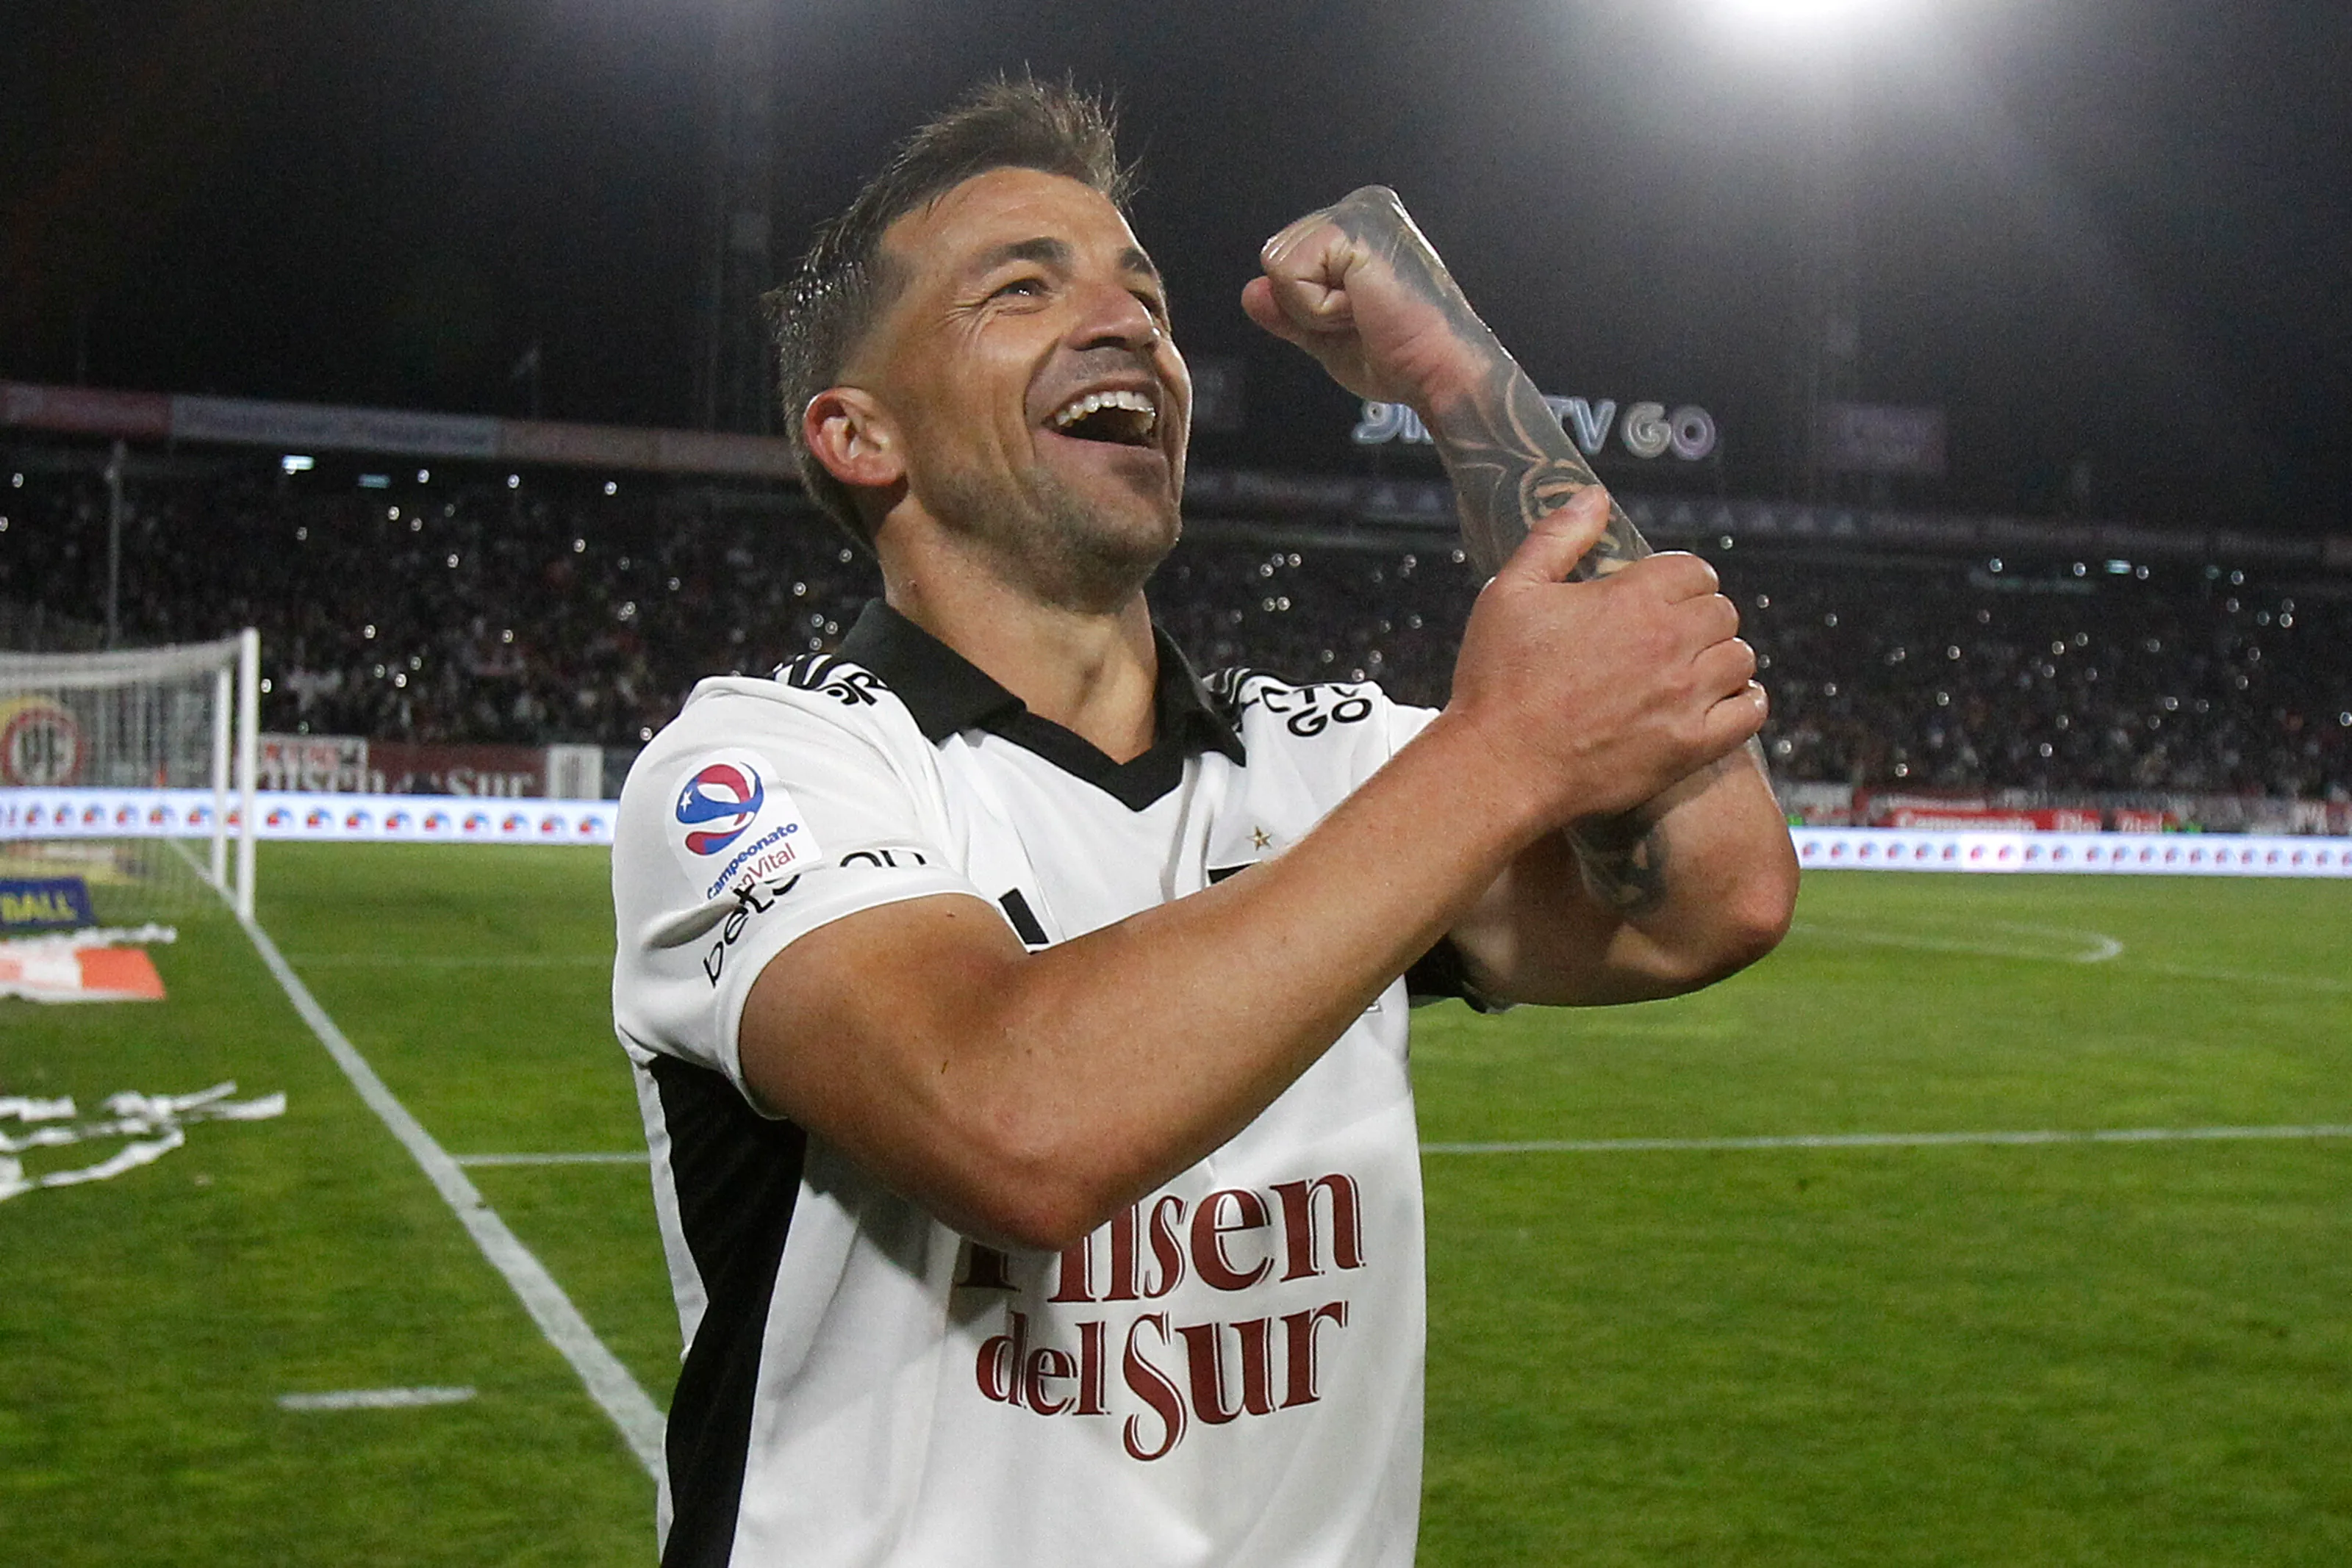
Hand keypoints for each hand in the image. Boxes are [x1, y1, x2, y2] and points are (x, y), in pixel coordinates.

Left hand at [1241, 186, 1504, 412]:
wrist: (1440, 371)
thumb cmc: (1404, 356)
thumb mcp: (1328, 336)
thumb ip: (1288, 312)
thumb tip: (1252, 292)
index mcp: (1359, 227)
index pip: (1286, 260)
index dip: (1308, 305)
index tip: (1361, 317)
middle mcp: (1360, 208)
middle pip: (1275, 257)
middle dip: (1307, 305)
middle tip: (1364, 317)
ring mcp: (1358, 212)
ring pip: (1278, 265)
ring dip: (1314, 308)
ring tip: (1366, 311)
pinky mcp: (1353, 228)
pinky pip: (1290, 275)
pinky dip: (1318, 308)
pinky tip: (1363, 308)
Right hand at [1449, 489, 1767, 826]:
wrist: (1499, 765)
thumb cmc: (1497, 680)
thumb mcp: (1511, 592)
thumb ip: (1557, 537)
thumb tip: (1596, 496)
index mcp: (1631, 597)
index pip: (1693, 569)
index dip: (1676, 580)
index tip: (1656, 600)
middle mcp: (1669, 641)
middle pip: (1722, 611)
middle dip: (1699, 618)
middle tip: (1667, 639)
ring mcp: (1685, 696)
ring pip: (1740, 658)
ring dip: (1720, 659)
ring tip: (1689, 672)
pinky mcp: (1692, 745)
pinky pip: (1751, 712)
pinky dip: (1743, 702)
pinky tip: (1719, 702)